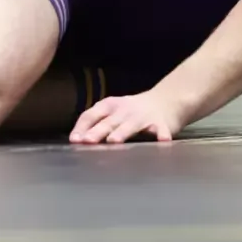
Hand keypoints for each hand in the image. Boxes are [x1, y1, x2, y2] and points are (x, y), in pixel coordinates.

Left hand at [70, 89, 189, 144]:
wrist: (166, 100)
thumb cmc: (132, 111)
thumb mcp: (112, 112)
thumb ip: (95, 124)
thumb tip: (76, 139)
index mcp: (109, 106)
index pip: (91, 115)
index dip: (82, 127)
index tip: (75, 140)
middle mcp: (124, 110)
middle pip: (109, 121)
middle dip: (98, 131)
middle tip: (87, 141)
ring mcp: (143, 116)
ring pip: (131, 125)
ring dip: (121, 132)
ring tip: (113, 141)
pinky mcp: (161, 123)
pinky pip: (161, 130)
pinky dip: (162, 135)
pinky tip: (162, 141)